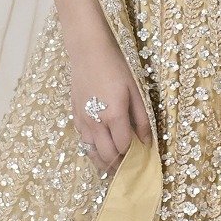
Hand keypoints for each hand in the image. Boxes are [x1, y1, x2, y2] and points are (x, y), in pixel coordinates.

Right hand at [68, 35, 153, 178]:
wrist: (89, 52)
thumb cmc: (116, 68)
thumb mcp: (136, 91)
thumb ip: (142, 119)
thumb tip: (146, 141)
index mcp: (114, 115)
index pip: (124, 147)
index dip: (133, 155)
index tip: (141, 157)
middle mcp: (96, 122)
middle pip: (107, 155)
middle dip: (119, 164)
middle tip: (128, 167)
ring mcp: (82, 120)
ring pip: (91, 152)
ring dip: (103, 161)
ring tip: (113, 166)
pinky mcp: (74, 116)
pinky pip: (82, 140)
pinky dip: (91, 149)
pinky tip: (99, 149)